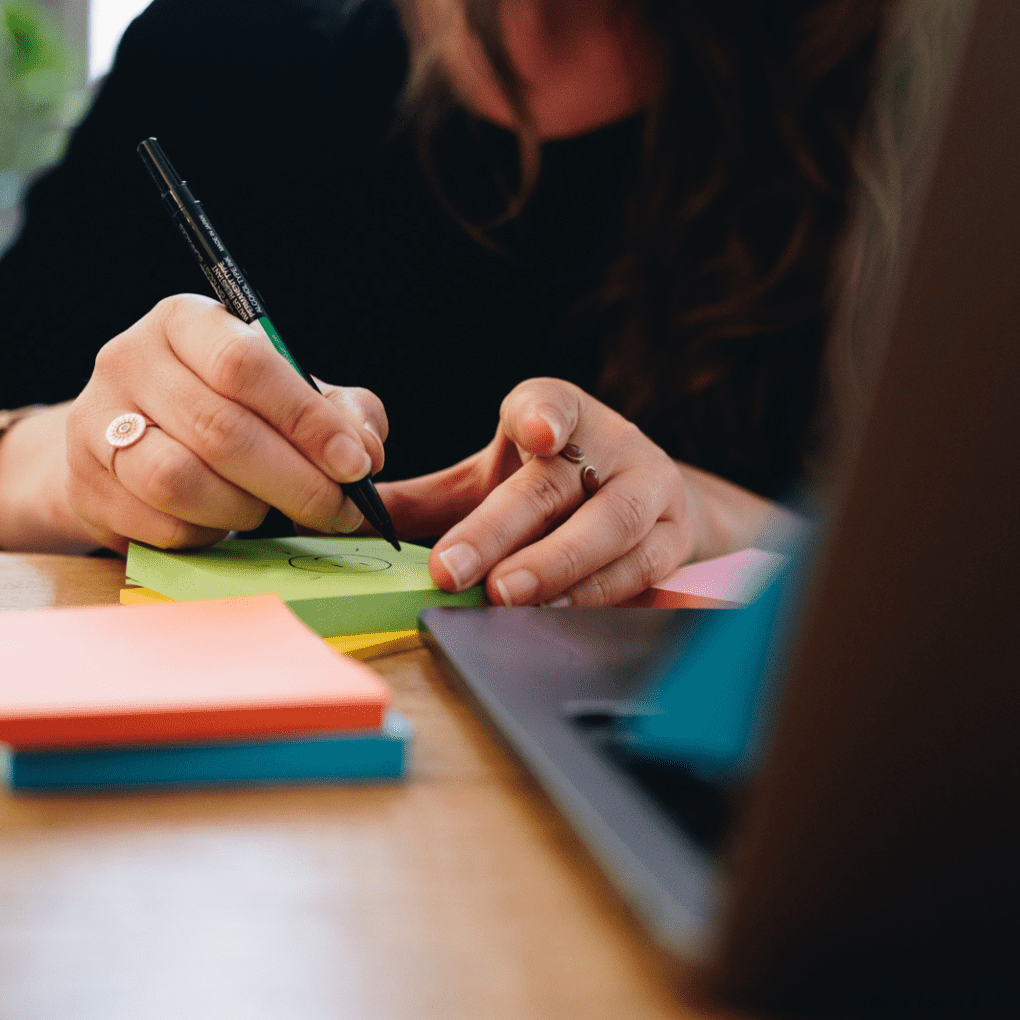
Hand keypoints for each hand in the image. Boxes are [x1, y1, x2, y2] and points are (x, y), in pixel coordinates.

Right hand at [0, 294, 388, 551]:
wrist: (124, 442)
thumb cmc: (219, 409)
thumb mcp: (282, 391)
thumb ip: (338, 411)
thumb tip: (365, 450)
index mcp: (184, 320)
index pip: (245, 364)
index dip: (307, 420)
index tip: (355, 464)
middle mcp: (130, 360)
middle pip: (220, 429)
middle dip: (295, 481)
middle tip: (337, 510)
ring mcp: (96, 423)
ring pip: (182, 482)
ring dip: (246, 509)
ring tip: (270, 511)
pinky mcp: (86, 485)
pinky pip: (160, 524)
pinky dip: (207, 535)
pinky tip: (222, 524)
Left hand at [377, 378, 696, 605]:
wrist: (644, 502)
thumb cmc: (548, 489)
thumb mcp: (484, 483)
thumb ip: (423, 502)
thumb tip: (342, 520)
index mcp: (557, 414)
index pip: (550, 402)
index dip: (543, 414)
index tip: (535, 430)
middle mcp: (610, 445)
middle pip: (557, 486)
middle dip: (503, 531)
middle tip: (454, 570)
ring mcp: (650, 491)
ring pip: (609, 531)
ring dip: (556, 569)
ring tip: (506, 598)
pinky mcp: (677, 539)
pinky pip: (642, 572)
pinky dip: (599, 597)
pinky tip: (559, 616)